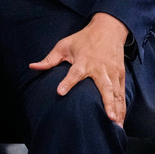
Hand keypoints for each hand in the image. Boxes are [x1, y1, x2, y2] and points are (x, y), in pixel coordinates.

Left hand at [29, 12, 129, 126]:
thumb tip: (32, 67)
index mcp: (83, 61)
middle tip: (109, 118)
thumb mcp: (64, 45)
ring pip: (116, 93)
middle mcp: (100, 68)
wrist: (108, 28)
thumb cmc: (83, 38)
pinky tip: (121, 121)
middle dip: (107, 103)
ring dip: (117, 109)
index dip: (67, 82)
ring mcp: (112, 72)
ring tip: (117, 125)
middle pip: (104, 87)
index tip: (60, 92)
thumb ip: (49, 59)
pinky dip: (122, 106)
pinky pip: (121, 93)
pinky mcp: (120, 75)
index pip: (74, 73)